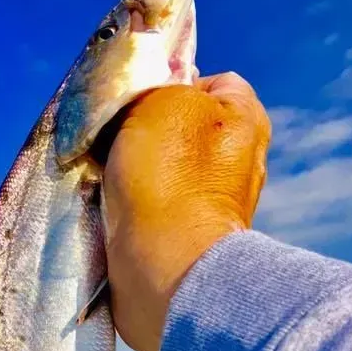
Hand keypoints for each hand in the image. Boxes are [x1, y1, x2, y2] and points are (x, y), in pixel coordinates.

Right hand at [102, 73, 271, 350]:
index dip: (167, 84)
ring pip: (158, 170)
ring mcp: (210, 204)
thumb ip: (157, 85)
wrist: (164, 270)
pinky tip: (109, 208)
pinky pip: (150, 208)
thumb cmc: (168, 178)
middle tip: (113, 141)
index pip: (208, 80)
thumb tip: (142, 103)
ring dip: (127, 172)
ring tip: (105, 178)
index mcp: (246, 120)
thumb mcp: (162, 100)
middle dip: (141, 132)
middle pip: (177, 128)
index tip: (135, 106)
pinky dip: (128, 207)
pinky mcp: (183, 240)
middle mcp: (237, 161)